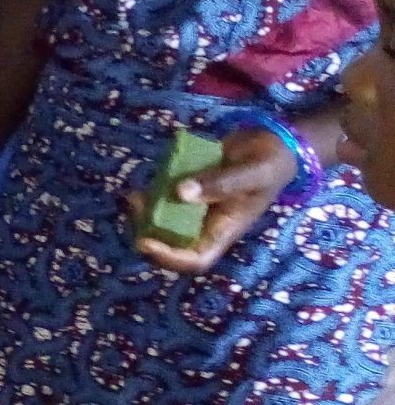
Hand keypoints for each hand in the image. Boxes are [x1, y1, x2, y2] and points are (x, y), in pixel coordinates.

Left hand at [130, 125, 296, 274]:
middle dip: (146, 233)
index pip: (195, 259)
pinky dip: (149, 197)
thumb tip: (180, 193)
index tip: (145, 241)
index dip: (169, 258)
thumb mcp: (253, 172)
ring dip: (142, 216)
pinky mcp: (187, 191)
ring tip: (134, 196)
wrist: (270, 145)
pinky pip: (162, 201)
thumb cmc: (269, 164)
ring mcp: (194, 209)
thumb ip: (221, 183)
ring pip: (161, 225)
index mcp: (224, 230)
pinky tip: (141, 185)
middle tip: (134, 209)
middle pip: (170, 245)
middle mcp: (206, 224)